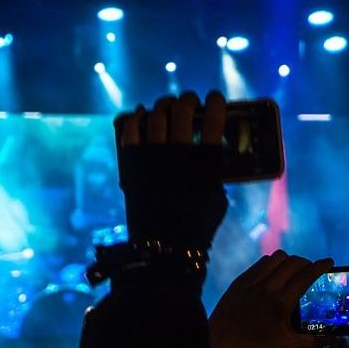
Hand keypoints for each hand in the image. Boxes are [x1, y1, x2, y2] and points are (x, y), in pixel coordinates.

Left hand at [117, 91, 227, 248]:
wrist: (165, 247)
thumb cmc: (198, 225)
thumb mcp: (217, 195)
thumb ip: (215, 171)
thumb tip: (214, 153)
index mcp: (205, 159)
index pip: (214, 117)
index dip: (216, 103)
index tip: (215, 99)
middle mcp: (178, 152)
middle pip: (183, 110)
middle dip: (188, 100)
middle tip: (190, 101)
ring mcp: (152, 156)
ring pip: (157, 115)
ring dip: (164, 105)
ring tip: (168, 105)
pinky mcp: (132, 163)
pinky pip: (131, 130)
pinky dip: (136, 118)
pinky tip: (141, 114)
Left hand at [209, 251, 334, 347]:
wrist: (218, 343)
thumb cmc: (253, 346)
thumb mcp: (285, 346)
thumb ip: (312, 342)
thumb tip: (333, 341)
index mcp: (281, 302)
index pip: (306, 275)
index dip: (321, 266)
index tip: (329, 262)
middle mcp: (267, 287)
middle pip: (294, 262)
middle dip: (307, 263)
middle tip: (311, 270)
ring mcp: (252, 281)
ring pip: (277, 258)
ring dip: (289, 261)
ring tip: (293, 271)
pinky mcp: (240, 280)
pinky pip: (261, 263)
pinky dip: (272, 264)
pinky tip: (274, 274)